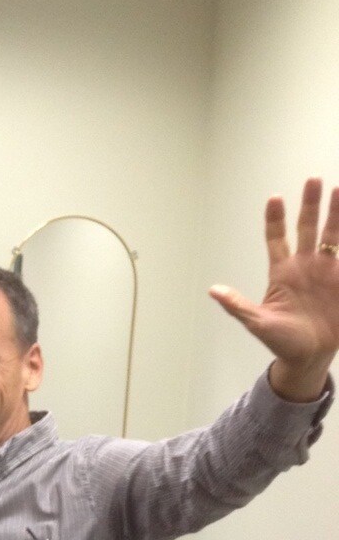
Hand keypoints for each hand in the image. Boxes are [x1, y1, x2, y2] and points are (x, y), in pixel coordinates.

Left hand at [209, 178, 338, 399]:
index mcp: (282, 273)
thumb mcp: (258, 323)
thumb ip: (238, 306)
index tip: (275, 198)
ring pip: (332, 234)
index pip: (277, 239)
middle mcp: (305, 266)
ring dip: (336, 213)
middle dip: (311, 205)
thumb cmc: (281, 341)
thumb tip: (213, 290)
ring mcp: (326, 271)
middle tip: (313, 180)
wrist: (309, 358)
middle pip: (308, 228)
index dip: (275, 219)